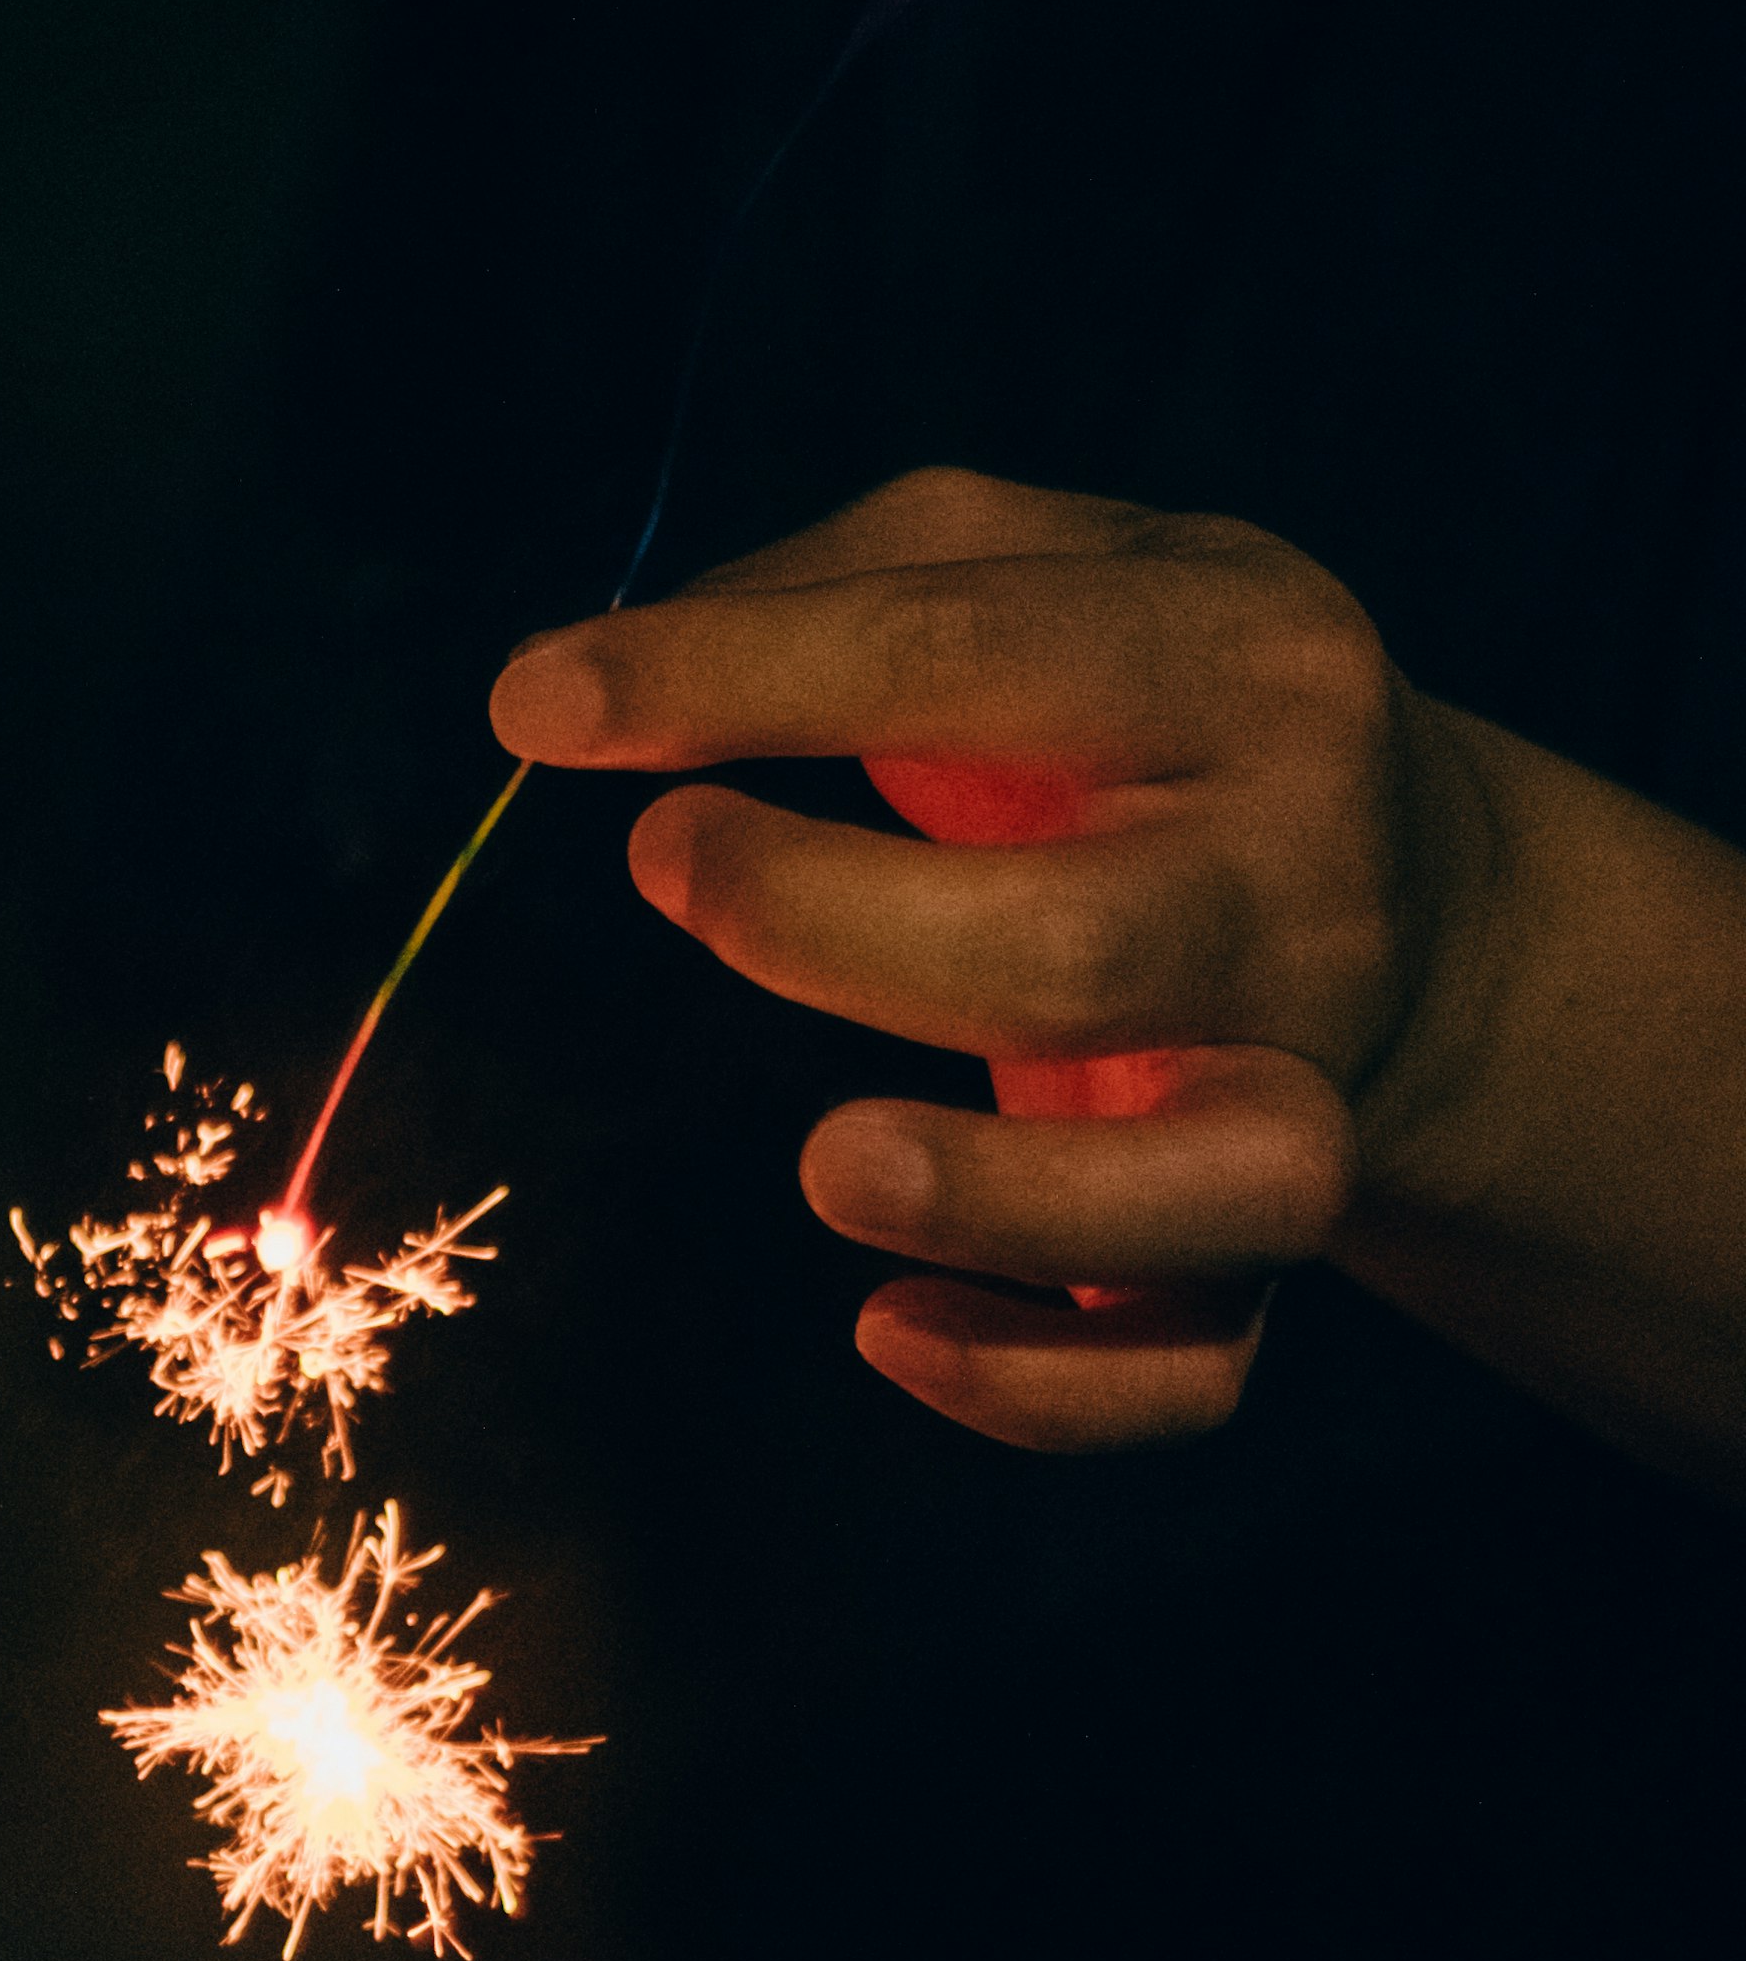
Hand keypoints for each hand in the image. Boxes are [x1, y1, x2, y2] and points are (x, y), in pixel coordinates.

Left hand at [490, 468, 1509, 1451]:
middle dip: (830, 924)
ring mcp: (1299, 1088)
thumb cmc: (1153, 713)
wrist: (1422, 900)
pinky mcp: (1262, 1259)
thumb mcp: (1055, 571)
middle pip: (1075, 948)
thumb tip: (592, 676)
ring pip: (1212, 1185)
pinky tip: (888, 1328)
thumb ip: (844, 586)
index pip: (971, 653)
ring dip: (1000, 1199)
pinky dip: (1037, 1389)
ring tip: (827, 1162)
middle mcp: (1293, 886)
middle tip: (672, 866)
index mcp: (1237, 667)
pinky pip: (1188, 1372)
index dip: (737, 675)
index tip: (538, 706)